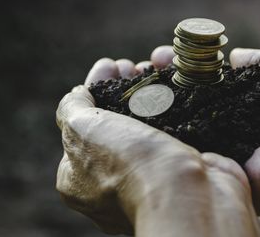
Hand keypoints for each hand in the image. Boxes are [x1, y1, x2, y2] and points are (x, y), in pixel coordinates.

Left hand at [56, 46, 259, 236]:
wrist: (188, 199)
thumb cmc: (126, 165)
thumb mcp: (83, 131)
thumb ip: (71, 109)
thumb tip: (77, 96)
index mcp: (82, 178)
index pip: (85, 123)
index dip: (97, 89)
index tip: (111, 65)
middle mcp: (117, 178)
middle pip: (121, 118)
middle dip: (127, 85)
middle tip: (136, 66)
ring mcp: (155, 172)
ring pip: (152, 117)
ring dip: (154, 85)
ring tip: (160, 61)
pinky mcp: (187, 163)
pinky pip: (181, 119)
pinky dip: (181, 94)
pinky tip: (181, 74)